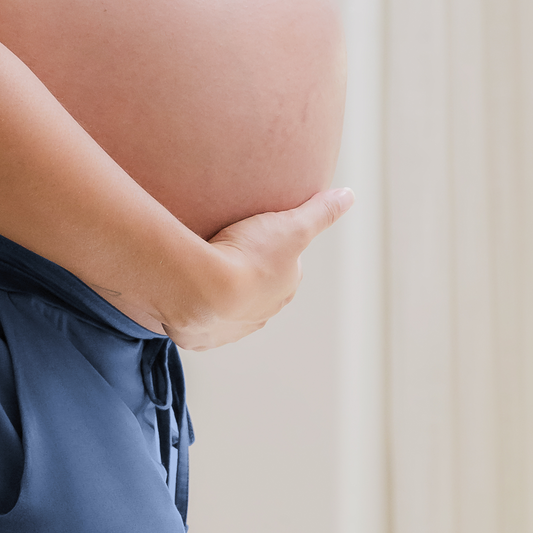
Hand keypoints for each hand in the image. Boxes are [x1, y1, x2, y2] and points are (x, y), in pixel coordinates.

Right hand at [169, 186, 353, 349]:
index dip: (270, 249)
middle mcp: (261, 314)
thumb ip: (320, 212)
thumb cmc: (250, 256)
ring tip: (200, 269)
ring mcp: (229, 329)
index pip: (283, 269)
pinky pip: (197, 323)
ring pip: (226, 309)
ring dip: (217, 293)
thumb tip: (348, 195)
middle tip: (224, 248)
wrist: (203, 290)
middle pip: (255, 290)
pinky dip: (193, 310)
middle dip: (244, 274)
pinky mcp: (199, 337)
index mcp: (283, 289)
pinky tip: (184, 293)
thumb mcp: (291, 225)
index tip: (252, 233)